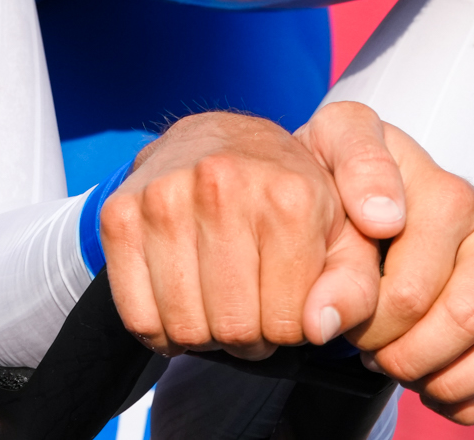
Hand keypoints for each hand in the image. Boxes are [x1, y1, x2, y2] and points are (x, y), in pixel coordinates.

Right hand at [100, 111, 383, 358]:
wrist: (217, 139)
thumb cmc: (289, 196)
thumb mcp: (346, 236)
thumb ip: (355, 288)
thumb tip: (320, 328)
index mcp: (290, 193)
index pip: (292, 323)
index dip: (293, 327)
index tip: (289, 297)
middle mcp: (224, 185)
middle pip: (236, 329)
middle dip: (250, 335)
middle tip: (254, 302)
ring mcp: (165, 197)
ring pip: (186, 329)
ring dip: (205, 334)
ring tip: (221, 299)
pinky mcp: (119, 214)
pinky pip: (138, 318)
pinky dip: (161, 329)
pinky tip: (184, 298)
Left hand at [340, 122, 473, 423]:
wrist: (361, 195)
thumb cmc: (342, 177)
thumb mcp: (333, 143)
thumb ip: (354, 169)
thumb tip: (384, 219)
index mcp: (451, 192)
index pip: (415, 290)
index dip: (370, 322)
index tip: (337, 315)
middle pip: (466, 320)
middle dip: (405, 355)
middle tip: (367, 348)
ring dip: (446, 378)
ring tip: (400, 364)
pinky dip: (471, 398)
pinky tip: (430, 380)